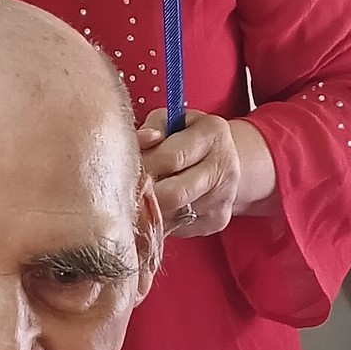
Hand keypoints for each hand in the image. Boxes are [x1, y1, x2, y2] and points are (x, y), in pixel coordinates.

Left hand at [138, 110, 276, 237]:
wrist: (222, 160)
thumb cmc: (186, 137)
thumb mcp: (170, 122)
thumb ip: (150, 128)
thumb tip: (139, 141)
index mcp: (212, 133)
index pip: (170, 157)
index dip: (144, 165)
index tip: (127, 168)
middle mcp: (223, 167)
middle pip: (173, 194)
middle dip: (146, 193)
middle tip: (131, 188)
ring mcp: (223, 197)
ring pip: (173, 215)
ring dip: (152, 208)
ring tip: (144, 195)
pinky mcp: (217, 220)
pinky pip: (178, 227)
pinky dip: (162, 220)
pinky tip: (160, 205)